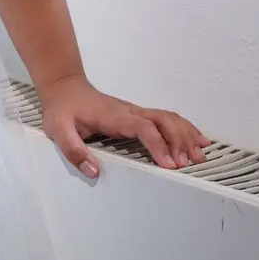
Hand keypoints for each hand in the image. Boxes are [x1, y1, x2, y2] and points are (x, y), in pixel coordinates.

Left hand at [36, 73, 209, 180]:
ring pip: (169, 118)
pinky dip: (185, 128)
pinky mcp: (138, 115)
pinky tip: (199, 139)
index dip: (158, 145)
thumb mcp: (57, 130)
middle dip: (180, 141)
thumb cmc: (62, 110)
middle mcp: (130, 112)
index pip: (143, 128)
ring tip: (200, 156)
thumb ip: (73, 150)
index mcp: (114, 116)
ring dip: (186, 135)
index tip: (170, 165)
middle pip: (163, 121)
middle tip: (190, 164)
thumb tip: (93, 171)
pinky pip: (167, 119)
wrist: (64, 88)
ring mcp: (136, 112)